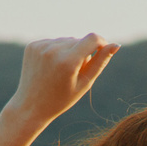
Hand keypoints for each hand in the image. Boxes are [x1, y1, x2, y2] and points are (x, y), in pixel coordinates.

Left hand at [5, 33, 119, 127]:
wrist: (31, 106)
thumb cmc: (61, 99)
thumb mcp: (85, 83)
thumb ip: (100, 62)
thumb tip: (115, 45)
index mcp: (68, 61)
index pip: (92, 39)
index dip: (101, 43)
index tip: (103, 51)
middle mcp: (53, 50)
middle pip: (79, 40)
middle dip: (83, 52)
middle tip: (75, 73)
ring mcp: (40, 47)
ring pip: (66, 40)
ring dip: (69, 51)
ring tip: (61, 71)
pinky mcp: (32, 46)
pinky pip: (53, 42)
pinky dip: (56, 51)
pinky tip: (51, 67)